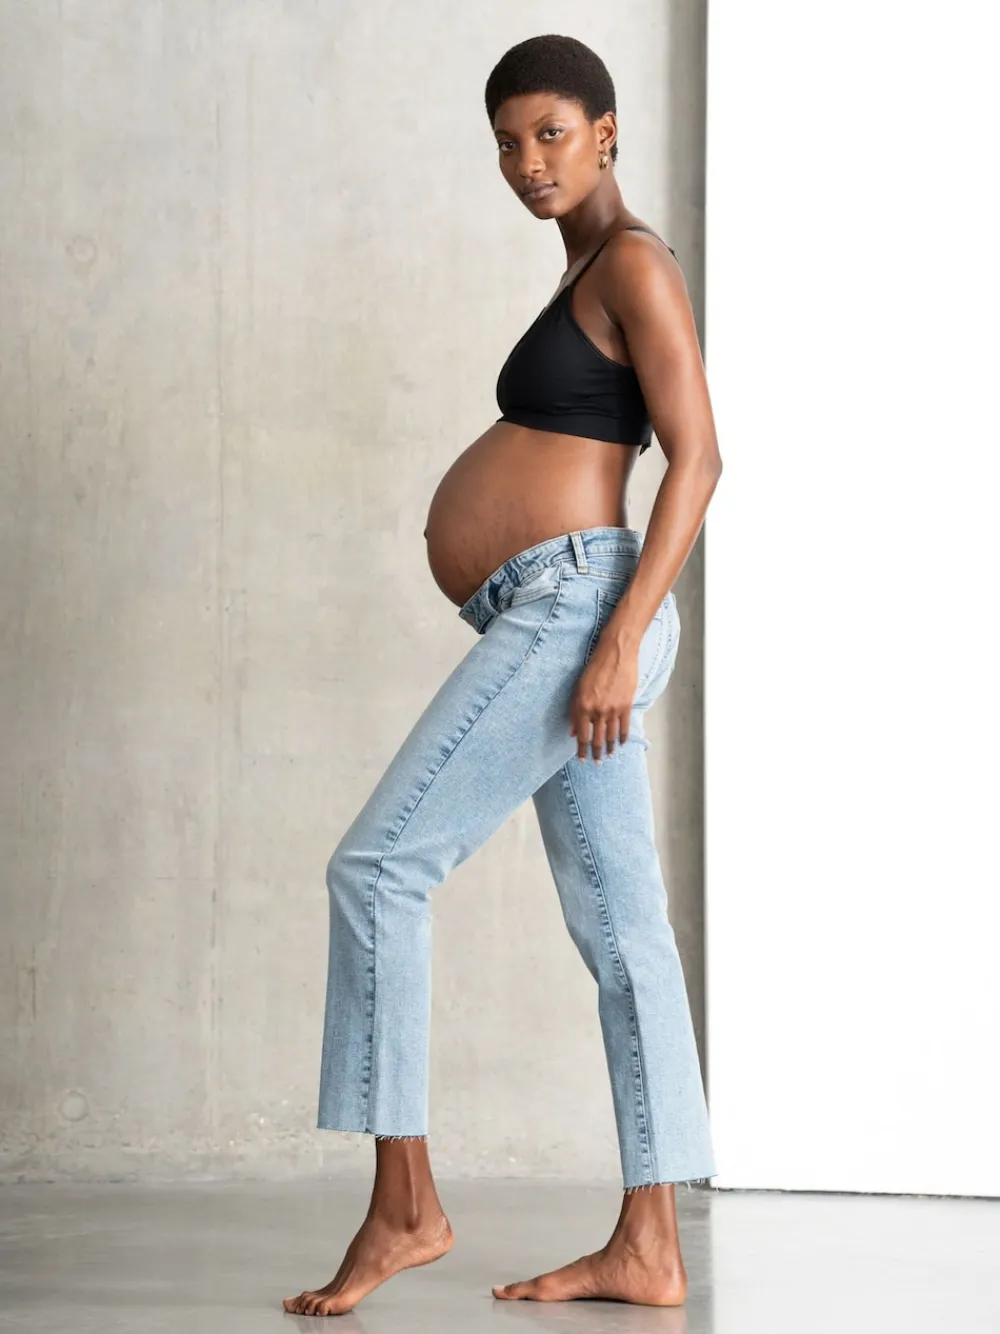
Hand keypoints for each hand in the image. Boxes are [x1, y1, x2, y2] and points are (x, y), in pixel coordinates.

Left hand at [569, 634, 638, 761]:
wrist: (616, 652)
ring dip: (609, 748)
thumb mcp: (578, 688)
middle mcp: (598, 711)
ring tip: (609, 756)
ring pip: (611, 736)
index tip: (581, 759)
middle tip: (596, 763)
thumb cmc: (594, 667)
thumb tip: (573, 731)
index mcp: (583, 707)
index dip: (581, 750)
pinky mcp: (626, 705)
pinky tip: (621, 744)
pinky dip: (623, 738)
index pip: (582, 736)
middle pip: (597, 739)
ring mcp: (613, 709)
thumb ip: (575, 711)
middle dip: (596, 753)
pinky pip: (624, 727)